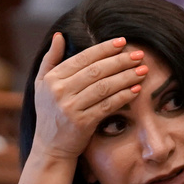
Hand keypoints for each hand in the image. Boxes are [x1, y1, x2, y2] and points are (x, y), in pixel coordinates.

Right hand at [31, 33, 148, 161]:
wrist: (50, 147)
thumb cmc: (50, 113)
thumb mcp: (42, 85)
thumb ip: (50, 59)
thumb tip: (59, 35)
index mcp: (51, 79)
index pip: (82, 58)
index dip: (104, 49)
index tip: (123, 42)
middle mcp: (59, 91)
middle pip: (96, 71)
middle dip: (120, 61)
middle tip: (139, 55)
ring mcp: (70, 108)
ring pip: (104, 87)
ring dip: (126, 77)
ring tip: (142, 70)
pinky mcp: (82, 123)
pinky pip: (107, 105)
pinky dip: (123, 96)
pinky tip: (136, 89)